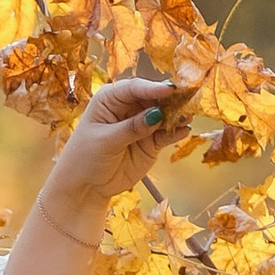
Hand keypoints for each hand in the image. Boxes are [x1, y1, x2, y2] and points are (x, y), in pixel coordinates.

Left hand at [48, 75, 185, 216]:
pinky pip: (166, 134)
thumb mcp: (106, 140)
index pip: (133, 88)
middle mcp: (127, 107)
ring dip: (176, 114)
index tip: (170, 89)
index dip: (152, 87)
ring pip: (163, 114)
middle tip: (188, 98)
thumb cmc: (85, 157)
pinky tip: (184, 130)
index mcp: (110, 99)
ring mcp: (141, 124)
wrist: (86, 186)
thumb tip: (157, 114)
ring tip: (189, 114)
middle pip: (153, 98)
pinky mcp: (150, 142)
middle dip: (170, 99)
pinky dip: (176, 132)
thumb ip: (132, 128)